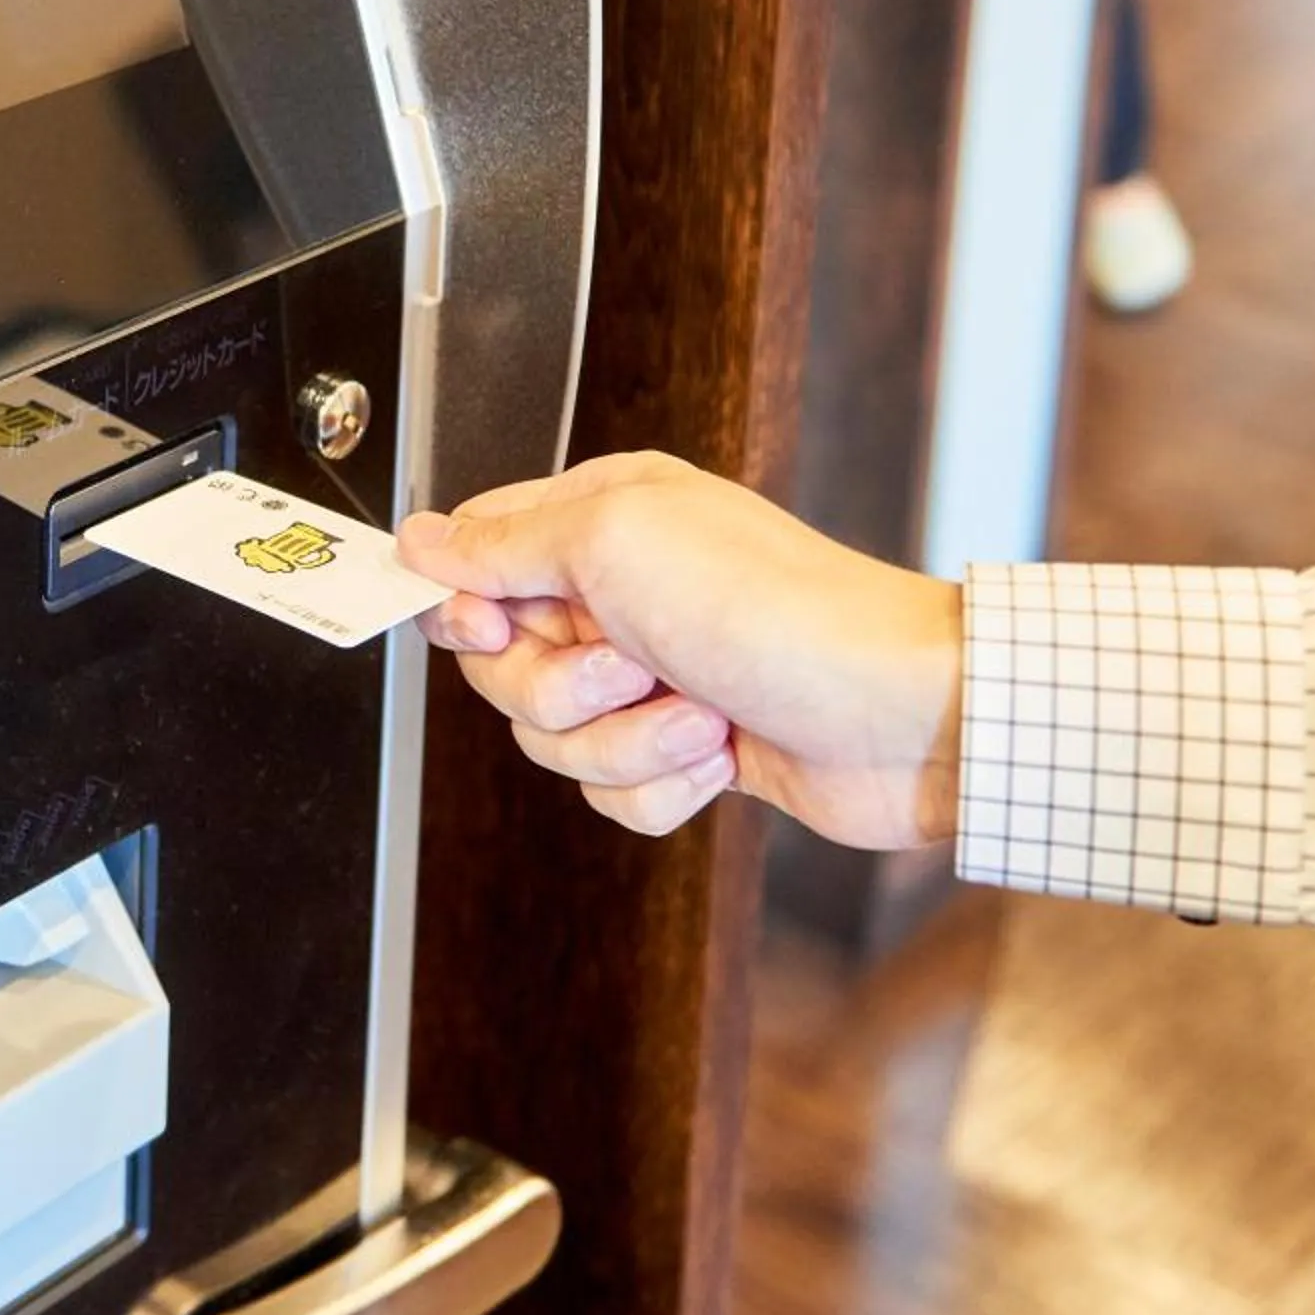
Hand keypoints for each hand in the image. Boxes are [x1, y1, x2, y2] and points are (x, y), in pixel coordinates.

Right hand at [396, 452, 963, 844]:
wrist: (895, 712)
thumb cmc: (775, 609)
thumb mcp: (615, 541)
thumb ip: (502, 542)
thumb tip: (420, 538)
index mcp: (599, 522)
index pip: (473, 562)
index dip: (464, 609)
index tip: (491, 628)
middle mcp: (618, 594)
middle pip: (501, 667)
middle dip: (560, 689)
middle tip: (632, 667)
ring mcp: (650, 676)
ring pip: (552, 739)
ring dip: (625, 741)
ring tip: (701, 713)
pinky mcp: (681, 750)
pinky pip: (608, 792)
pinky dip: (661, 785)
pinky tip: (721, 755)